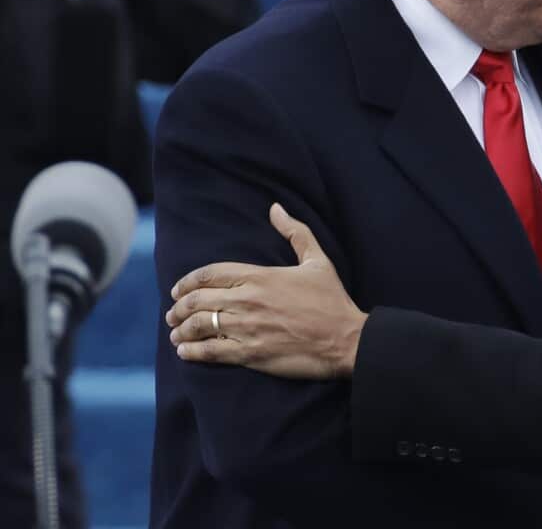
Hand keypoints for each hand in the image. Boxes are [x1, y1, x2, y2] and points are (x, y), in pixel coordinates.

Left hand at [165, 203, 366, 379]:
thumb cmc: (333, 301)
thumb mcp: (318, 261)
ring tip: (176, 333)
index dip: (187, 281)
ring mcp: (248, 327)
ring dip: (181, 329)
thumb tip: (276, 208)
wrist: (346, 340)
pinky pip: (211, 351)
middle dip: (179, 307)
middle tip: (173, 314)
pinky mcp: (251, 353)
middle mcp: (248, 300)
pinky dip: (192, 351)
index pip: (210, 274)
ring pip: (200, 325)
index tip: (177, 289)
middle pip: (198, 300)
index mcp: (260, 276)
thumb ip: (296, 232)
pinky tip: (185, 351)